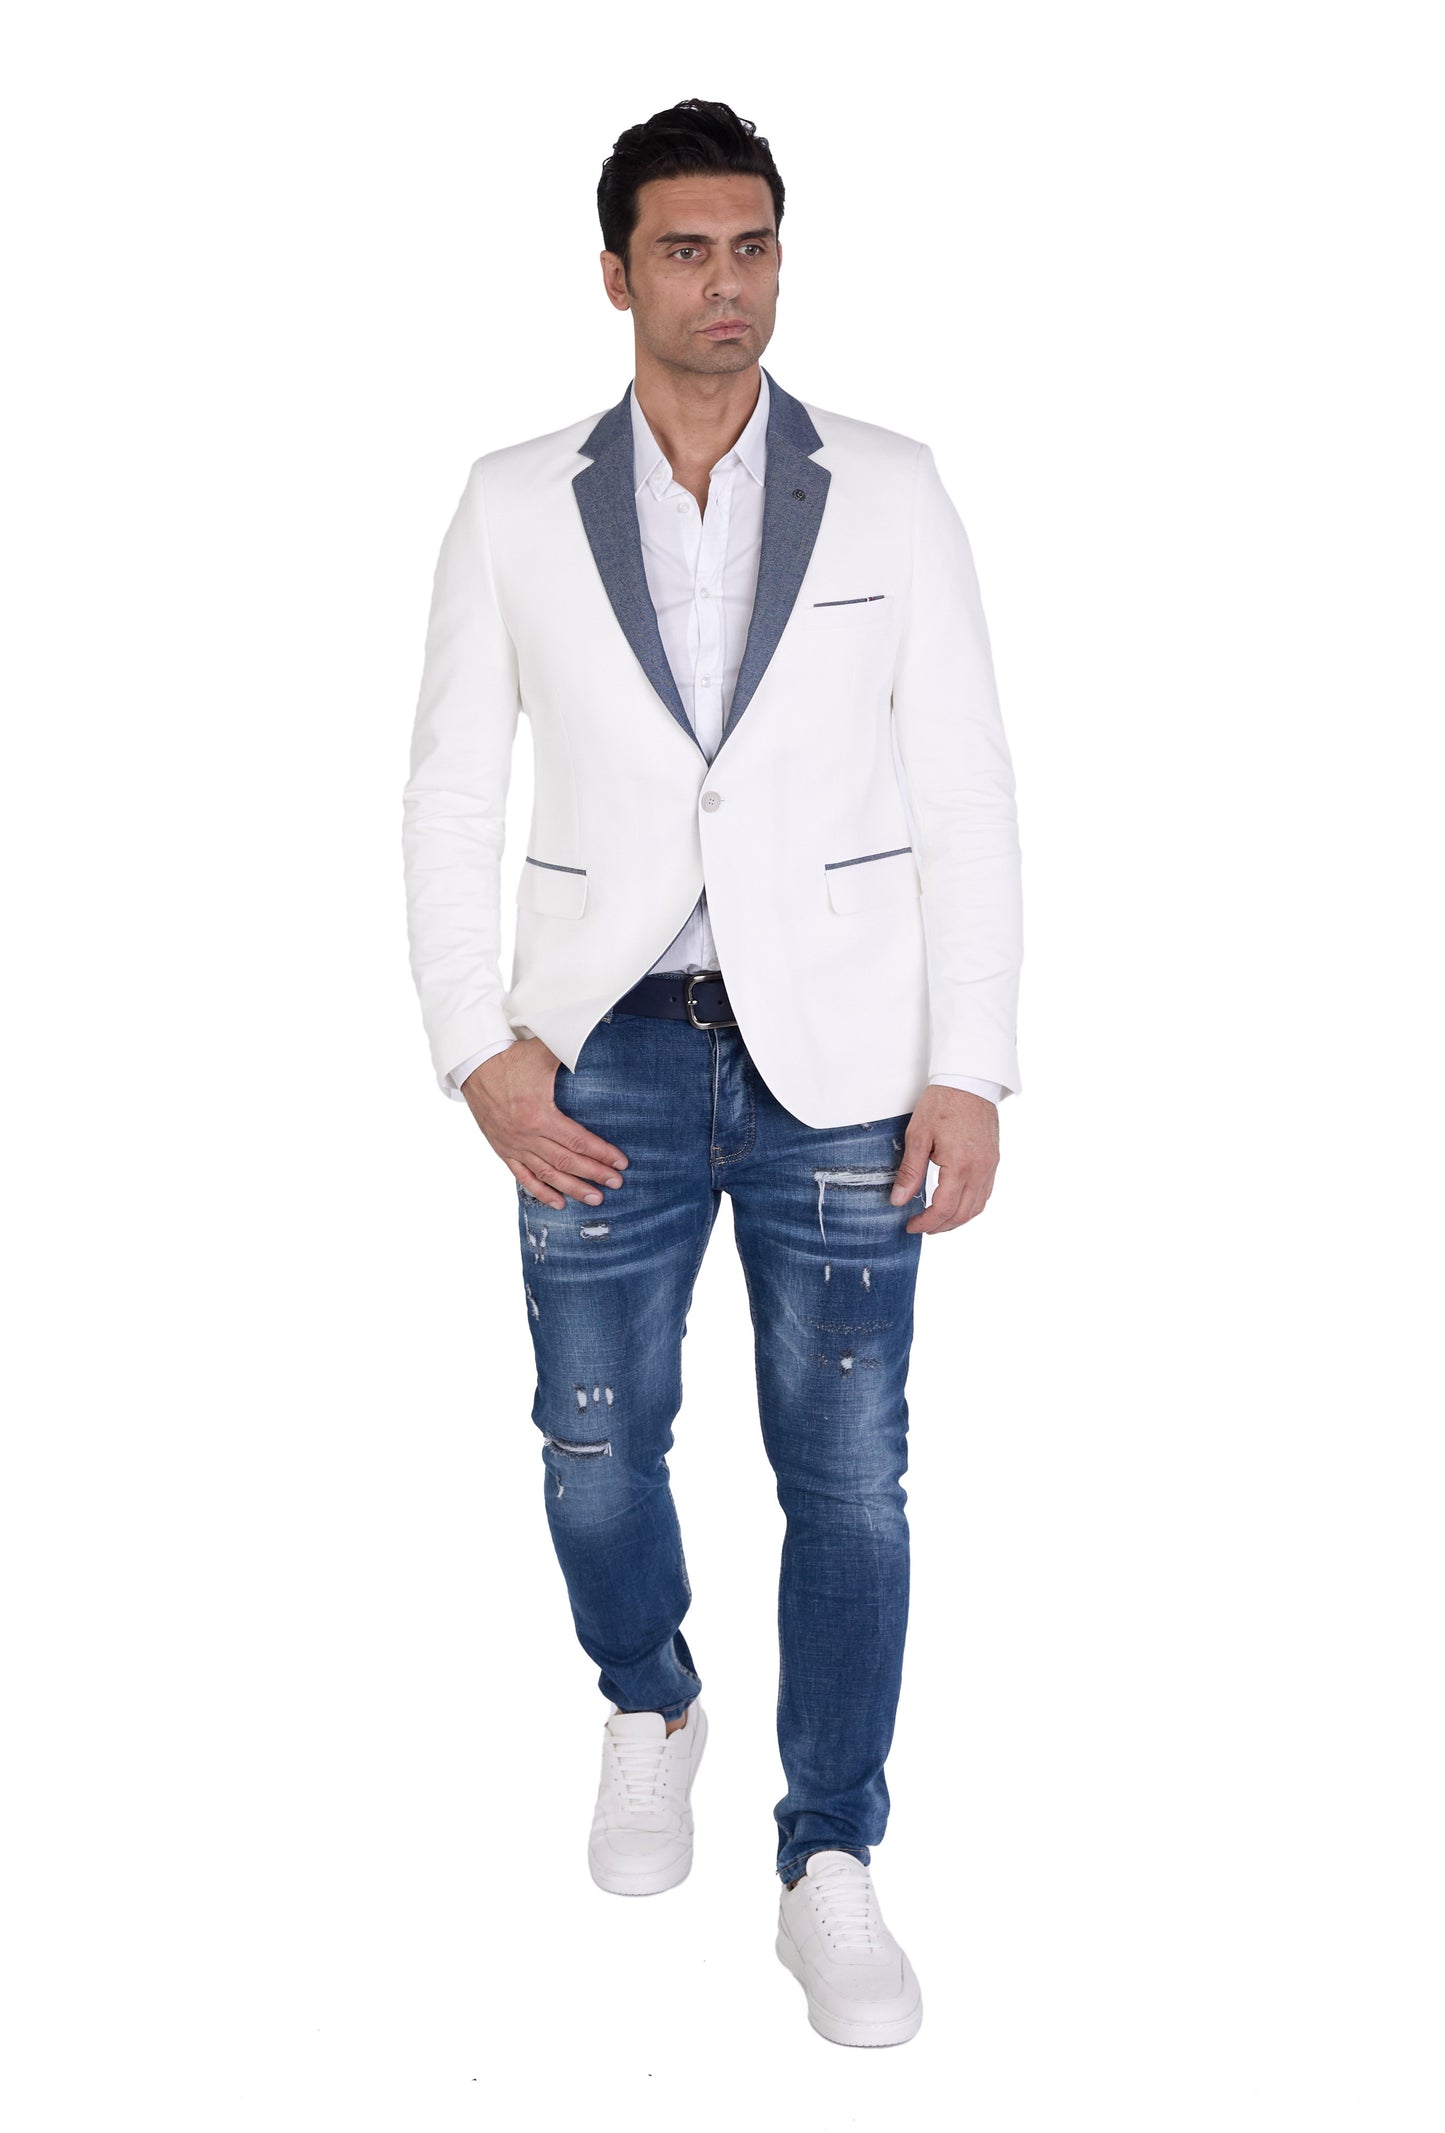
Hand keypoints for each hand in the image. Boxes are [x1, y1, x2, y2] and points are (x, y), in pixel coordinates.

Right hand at [461, 1039, 628, 1209]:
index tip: (621, 1163)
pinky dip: (541, 1192)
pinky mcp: (502, 1149)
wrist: (474, 1065)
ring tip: (595, 1198)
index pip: (578, 1141)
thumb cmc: (512, 1058)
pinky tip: (558, 1203)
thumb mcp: (544, 1051)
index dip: (602, 1153)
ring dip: (573, 1189)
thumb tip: (596, 1044)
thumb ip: (571, 1051)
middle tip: (617, 1183)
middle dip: (595, 1174)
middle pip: (567, 1162)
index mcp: (539, 1114)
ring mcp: (513, 1145)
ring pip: (548, 1175)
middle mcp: (526, 1135)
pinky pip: (523, 1177)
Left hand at [890, 1086, 999, 1234]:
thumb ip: (910, 1172)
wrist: (969, 1080)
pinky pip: (985, 1192)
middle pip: (964, 1214)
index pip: (944, 1209)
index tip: (911, 1226)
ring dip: (958, 1218)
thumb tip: (899, 1200)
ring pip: (978, 1206)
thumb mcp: (918, 1136)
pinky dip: (970, 1204)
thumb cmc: (942, 1103)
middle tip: (922, 1227)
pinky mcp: (993, 1159)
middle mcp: (980, 1170)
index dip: (926, 1223)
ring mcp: (990, 1165)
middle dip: (941, 1226)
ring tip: (937, 1220)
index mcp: (960, 1166)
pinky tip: (956, 1202)